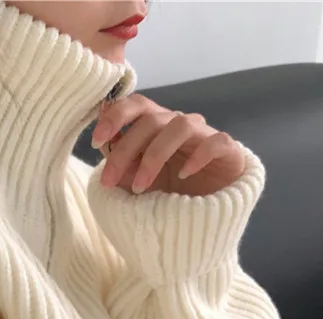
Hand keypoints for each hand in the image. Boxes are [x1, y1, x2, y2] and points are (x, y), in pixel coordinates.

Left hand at [91, 93, 245, 196]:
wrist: (207, 209)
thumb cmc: (168, 189)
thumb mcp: (135, 179)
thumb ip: (121, 162)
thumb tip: (103, 144)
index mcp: (155, 125)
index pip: (135, 105)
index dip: (114, 116)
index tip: (95, 141)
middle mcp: (178, 123)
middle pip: (151, 120)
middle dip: (125, 150)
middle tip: (109, 181)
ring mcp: (204, 134)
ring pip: (180, 126)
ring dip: (154, 157)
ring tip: (141, 187)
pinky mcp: (227, 149)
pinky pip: (214, 142)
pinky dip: (198, 157)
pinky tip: (183, 176)